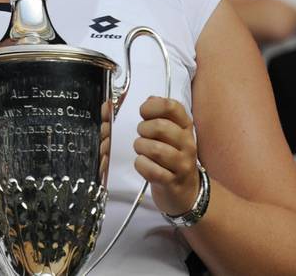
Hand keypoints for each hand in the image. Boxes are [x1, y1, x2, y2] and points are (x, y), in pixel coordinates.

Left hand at [134, 96, 200, 216]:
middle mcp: (187, 143)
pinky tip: (142, 164)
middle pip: (161, 127)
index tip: (143, 113)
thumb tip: (109, 105)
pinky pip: (152, 170)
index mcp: (184, 126)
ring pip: (156, 149)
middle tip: (142, 136)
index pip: (171, 106)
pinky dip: (141, 165)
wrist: (185, 190)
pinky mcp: (173, 181)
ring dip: (141, 148)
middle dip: (143, 129)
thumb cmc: (167, 157)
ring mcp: (182, 163)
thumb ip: (143, 116)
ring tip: (141, 151)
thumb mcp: (162, 134)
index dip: (151, 106)